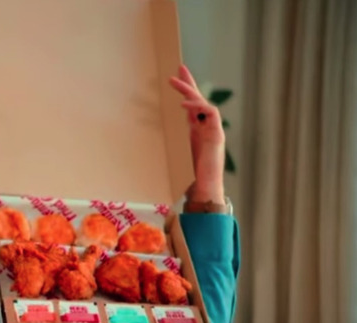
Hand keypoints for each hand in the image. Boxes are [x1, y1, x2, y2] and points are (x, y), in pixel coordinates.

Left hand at [169, 65, 225, 202]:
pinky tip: (184, 105)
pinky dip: (197, 107)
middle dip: (189, 83)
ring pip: (203, 103)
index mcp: (198, 127)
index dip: (187, 89)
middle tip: (178, 68)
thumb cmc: (197, 170)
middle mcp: (207, 125)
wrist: (207, 185)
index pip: (193, 103)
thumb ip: (184, 133)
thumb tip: (174, 122)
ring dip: (189, 91)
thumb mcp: (186, 146)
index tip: (177, 75)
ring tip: (175, 83)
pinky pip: (209, 113)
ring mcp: (213, 129)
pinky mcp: (216, 135)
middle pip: (198, 99)